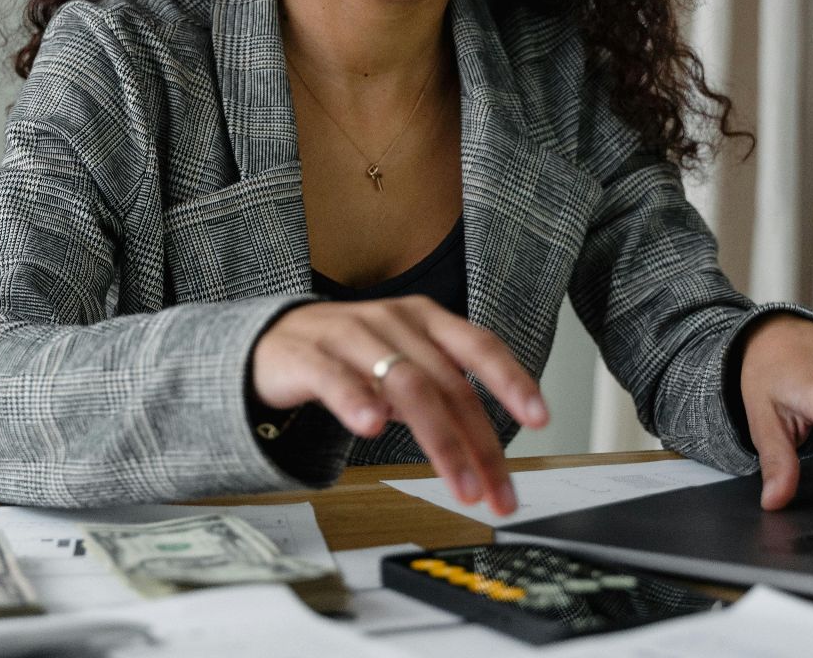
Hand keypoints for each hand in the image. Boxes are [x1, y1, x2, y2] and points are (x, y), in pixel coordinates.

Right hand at [251, 295, 548, 515]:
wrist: (270, 342)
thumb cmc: (347, 356)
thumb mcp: (404, 366)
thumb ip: (443, 394)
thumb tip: (488, 447)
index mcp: (424, 320)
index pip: (479, 346)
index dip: (512, 380)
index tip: (541, 418)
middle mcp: (393, 322)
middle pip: (447, 383)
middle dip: (479, 444)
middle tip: (495, 491)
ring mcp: (350, 335)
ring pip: (406, 385)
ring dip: (439, 440)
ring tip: (457, 482)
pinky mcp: (307, 356)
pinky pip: (336, 379)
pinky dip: (357, 402)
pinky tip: (372, 427)